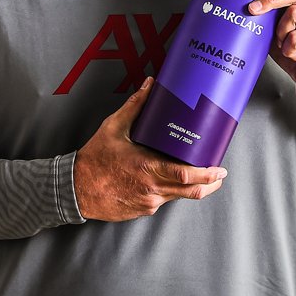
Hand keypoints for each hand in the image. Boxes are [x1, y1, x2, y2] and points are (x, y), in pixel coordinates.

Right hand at [73, 77, 227, 221]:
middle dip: (209, 184)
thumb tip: (149, 86)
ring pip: (177, 197)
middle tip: (218, 175)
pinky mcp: (142, 210)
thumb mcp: (114, 128)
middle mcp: (151, 189)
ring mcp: (148, 202)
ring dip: (190, 187)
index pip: (185, 176)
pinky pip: (161, 200)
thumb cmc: (95, 158)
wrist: (76, 188)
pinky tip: (166, 180)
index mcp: (148, 168)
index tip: (219, 169)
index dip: (207, 175)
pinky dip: (169, 190)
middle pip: (190, 192)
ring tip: (198, 176)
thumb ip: (135, 106)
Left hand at [247, 0, 295, 102]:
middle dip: (270, 0)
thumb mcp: (277, 30)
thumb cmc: (295, 51)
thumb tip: (248, 4)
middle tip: (253, 8)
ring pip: (295, 13)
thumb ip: (270, 16)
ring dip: (281, 32)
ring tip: (284, 44)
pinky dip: (289, 47)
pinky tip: (293, 53)